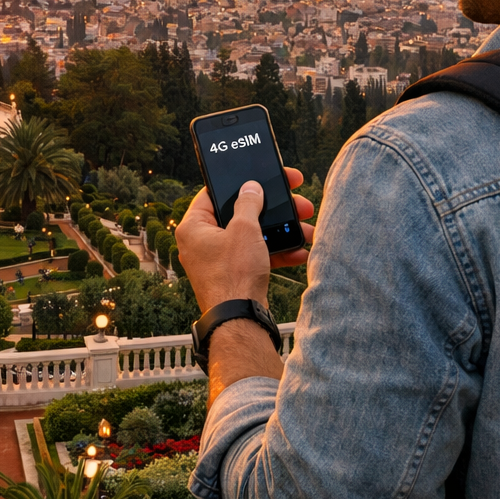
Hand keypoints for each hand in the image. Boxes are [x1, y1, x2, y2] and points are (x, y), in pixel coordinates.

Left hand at [177, 167, 314, 315]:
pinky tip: (299, 250)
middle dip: (272, 210)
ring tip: (305, 228)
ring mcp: (218, 261)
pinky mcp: (234, 276)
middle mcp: (202, 243)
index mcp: (194, 227)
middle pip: (240, 215)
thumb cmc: (233, 276)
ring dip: (280, 232)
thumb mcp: (244, 230)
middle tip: (296, 202)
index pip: (215, 193)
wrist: (241, 321)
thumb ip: (248, 204)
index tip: (262, 177)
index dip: (240, 183)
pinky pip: (256, 256)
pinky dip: (275, 252)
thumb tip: (250, 188)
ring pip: (252, 236)